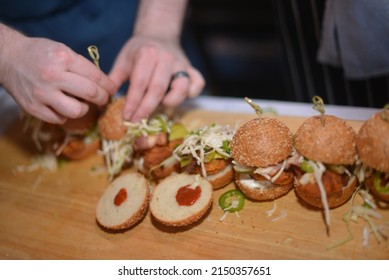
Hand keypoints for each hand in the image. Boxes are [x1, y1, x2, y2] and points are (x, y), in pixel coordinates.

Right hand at [0, 33, 116, 123]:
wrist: (8, 58)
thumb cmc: (40, 54)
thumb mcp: (62, 51)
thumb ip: (81, 67)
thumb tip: (104, 85)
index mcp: (63, 59)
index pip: (95, 76)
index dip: (108, 85)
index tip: (112, 89)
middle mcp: (53, 76)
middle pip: (90, 93)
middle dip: (103, 98)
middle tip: (104, 99)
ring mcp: (42, 93)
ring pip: (77, 111)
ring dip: (84, 109)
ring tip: (81, 104)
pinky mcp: (33, 108)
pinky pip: (59, 119)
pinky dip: (65, 115)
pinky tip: (62, 106)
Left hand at [109, 35, 204, 120]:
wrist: (158, 34)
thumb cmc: (139, 50)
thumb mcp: (123, 60)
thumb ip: (114, 78)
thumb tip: (105, 98)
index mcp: (147, 54)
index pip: (140, 83)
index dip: (133, 102)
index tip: (127, 117)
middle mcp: (166, 58)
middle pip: (158, 89)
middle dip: (146, 108)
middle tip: (137, 121)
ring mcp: (181, 64)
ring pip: (182, 88)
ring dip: (171, 102)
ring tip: (159, 109)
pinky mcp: (192, 69)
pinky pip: (198, 84)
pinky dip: (191, 93)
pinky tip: (178, 99)